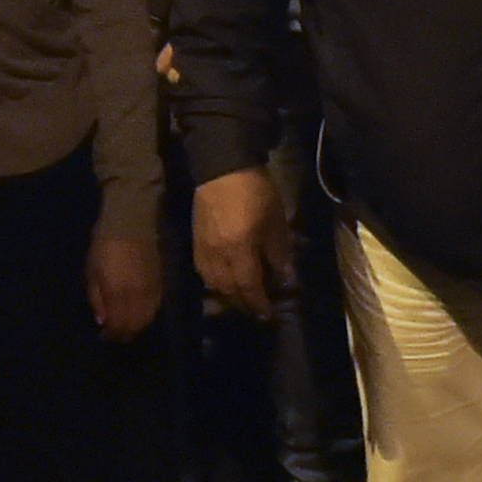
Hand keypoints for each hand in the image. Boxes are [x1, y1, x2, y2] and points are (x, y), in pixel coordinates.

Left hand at [86, 231, 162, 339]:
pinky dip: (149, 314)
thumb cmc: (104, 247)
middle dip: (125, 334)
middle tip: (117, 335)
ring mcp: (151, 289)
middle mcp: (137, 296)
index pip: (119, 325)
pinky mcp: (161, 282)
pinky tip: (142, 313)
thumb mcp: (92, 272)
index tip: (106, 336)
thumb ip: (96, 298)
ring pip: (148, 318)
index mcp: (117, 294)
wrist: (131, 224)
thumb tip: (102, 320)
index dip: (112, 334)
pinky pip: (157, 306)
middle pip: (135, 325)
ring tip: (129, 326)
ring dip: (138, 326)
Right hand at [191, 164, 294, 320]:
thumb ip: (279, 252)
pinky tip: (223, 283)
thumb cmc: (256, 192)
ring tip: (241, 300)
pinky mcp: (195, 242)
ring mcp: (203, 250)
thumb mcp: (275, 221)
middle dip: (243, 304)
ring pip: (213, 284)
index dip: (258, 304)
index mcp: (240, 251)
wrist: (223, 167)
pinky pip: (203, 273)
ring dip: (227, 297)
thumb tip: (286, 278)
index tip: (268, 315)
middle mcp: (218, 257)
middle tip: (256, 311)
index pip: (248, 288)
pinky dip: (214, 283)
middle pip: (228, 291)